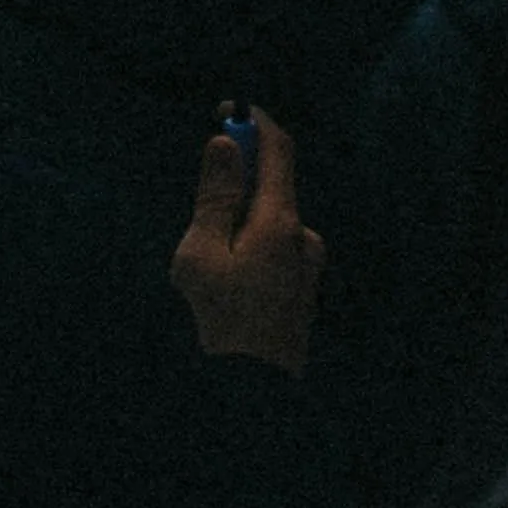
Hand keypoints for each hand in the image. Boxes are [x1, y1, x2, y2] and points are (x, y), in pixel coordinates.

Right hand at [171, 105, 322, 375]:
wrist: (254, 399)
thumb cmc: (221, 323)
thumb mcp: (201, 256)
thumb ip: (214, 198)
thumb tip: (224, 144)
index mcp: (281, 221)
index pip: (278, 150)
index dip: (255, 121)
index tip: (229, 108)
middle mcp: (305, 238)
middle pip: (273, 187)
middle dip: (236, 183)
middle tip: (198, 215)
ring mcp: (308, 268)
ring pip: (270, 225)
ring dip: (239, 226)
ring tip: (205, 271)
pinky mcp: (303, 294)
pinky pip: (275, 253)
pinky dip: (250, 251)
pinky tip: (225, 291)